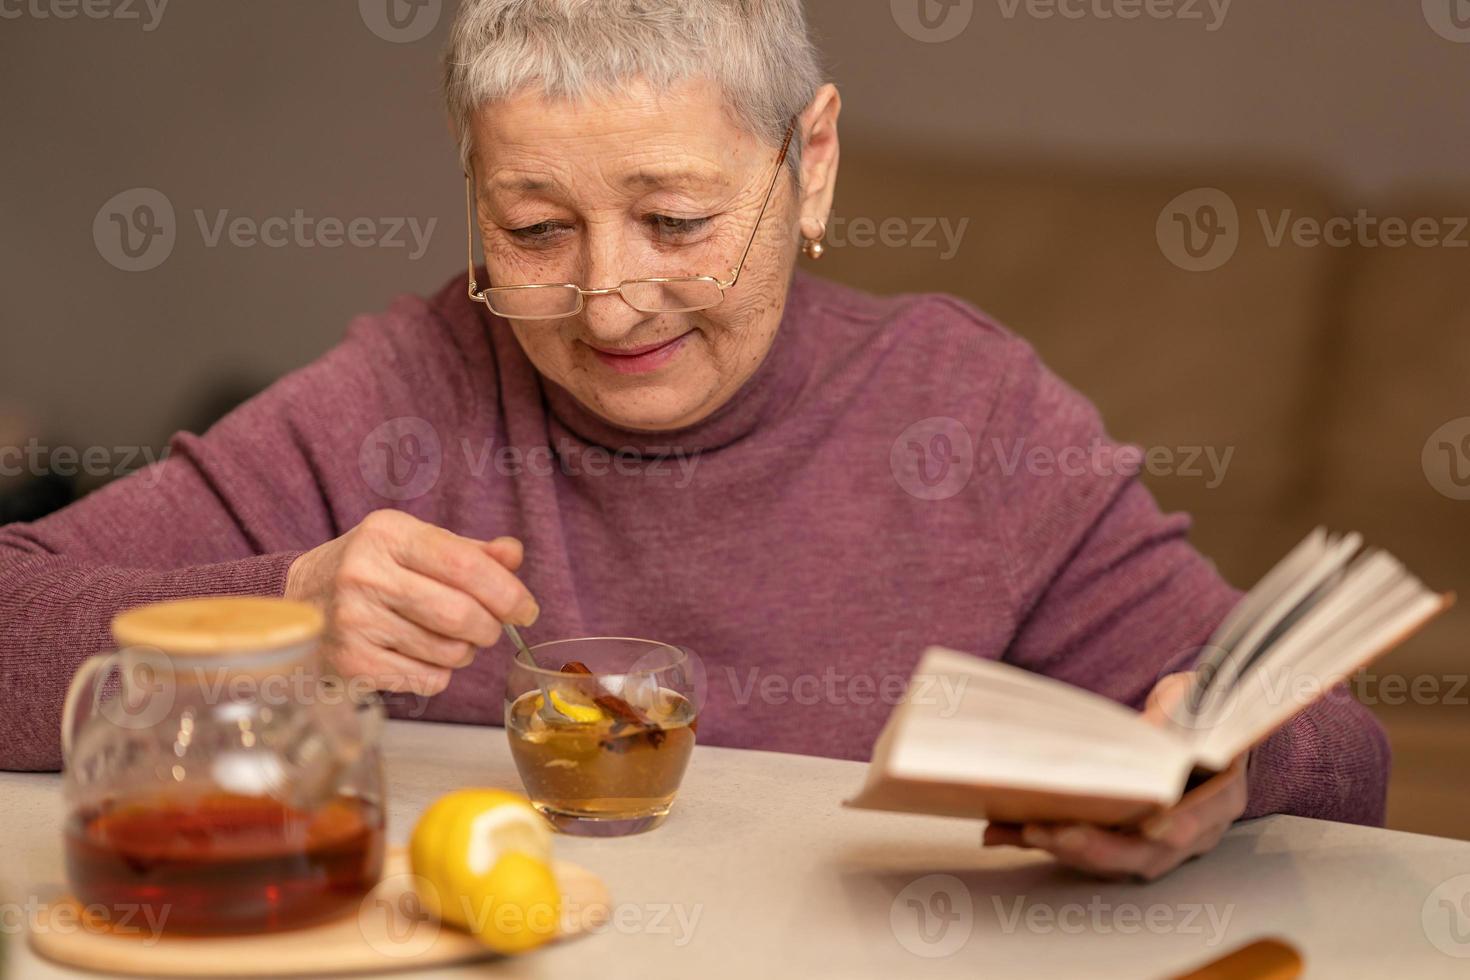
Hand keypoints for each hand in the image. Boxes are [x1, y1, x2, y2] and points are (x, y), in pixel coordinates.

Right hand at [285, 509, 537, 696]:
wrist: (298, 599)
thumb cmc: (370, 568)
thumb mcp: (413, 544)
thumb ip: (468, 550)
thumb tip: (514, 555)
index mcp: (388, 534)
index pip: (464, 565)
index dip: (507, 591)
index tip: (526, 609)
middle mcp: (366, 575)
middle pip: (461, 615)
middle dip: (490, 627)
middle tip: (490, 627)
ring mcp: (354, 623)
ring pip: (449, 652)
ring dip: (465, 650)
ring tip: (447, 637)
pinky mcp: (351, 664)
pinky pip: (427, 679)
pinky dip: (439, 673)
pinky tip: (419, 654)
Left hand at [981, 672, 1248, 880]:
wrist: (1196, 726)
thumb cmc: (1197, 712)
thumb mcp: (1193, 700)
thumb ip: (1177, 713)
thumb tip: (1147, 730)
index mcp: (1221, 793)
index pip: (1205, 816)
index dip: (1182, 824)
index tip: (1154, 828)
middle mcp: (1192, 830)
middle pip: (1147, 853)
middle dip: (1097, 847)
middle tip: (1051, 833)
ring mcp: (1156, 843)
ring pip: (1111, 861)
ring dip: (1063, 849)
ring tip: (1020, 830)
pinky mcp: (1118, 842)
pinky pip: (1080, 849)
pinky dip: (1040, 841)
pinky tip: (1002, 832)